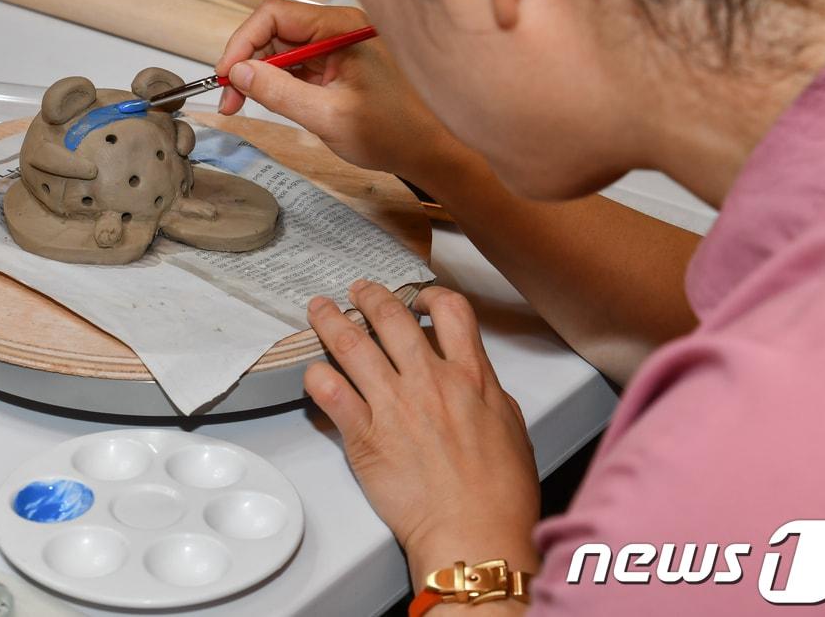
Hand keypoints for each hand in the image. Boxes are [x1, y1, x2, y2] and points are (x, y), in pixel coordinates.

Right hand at [216, 0, 470, 185]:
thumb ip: (279, 92)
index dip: (242, 42)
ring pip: (282, 48)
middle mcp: (338, 28)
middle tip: (228, 100)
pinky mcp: (338, 65)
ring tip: (241, 106)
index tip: (225, 76)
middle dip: (246, 62)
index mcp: (341, 28)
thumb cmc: (394, 132)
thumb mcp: (327, 116)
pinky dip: (277, 82)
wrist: (433, 150)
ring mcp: (338, 46)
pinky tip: (266, 102)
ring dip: (258, 75)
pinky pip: (297, 64)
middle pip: (274, 30)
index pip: (274, 15)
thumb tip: (236, 73)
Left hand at [306, 282, 540, 580]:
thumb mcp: (512, 428)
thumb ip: (489, 394)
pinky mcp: (364, 435)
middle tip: (357, 290)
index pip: (451, 311)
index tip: (418, 298)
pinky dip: (315, 375)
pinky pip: (328, 391)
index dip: (430, 295)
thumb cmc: (499, 495)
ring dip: (329, 320)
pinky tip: (313, 371)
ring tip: (319, 309)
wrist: (474, 533)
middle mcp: (428, 381)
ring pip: (351, 344)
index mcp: (471, 377)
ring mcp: (393, 405)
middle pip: (391, 317)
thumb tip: (475, 379)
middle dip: (369, 296)